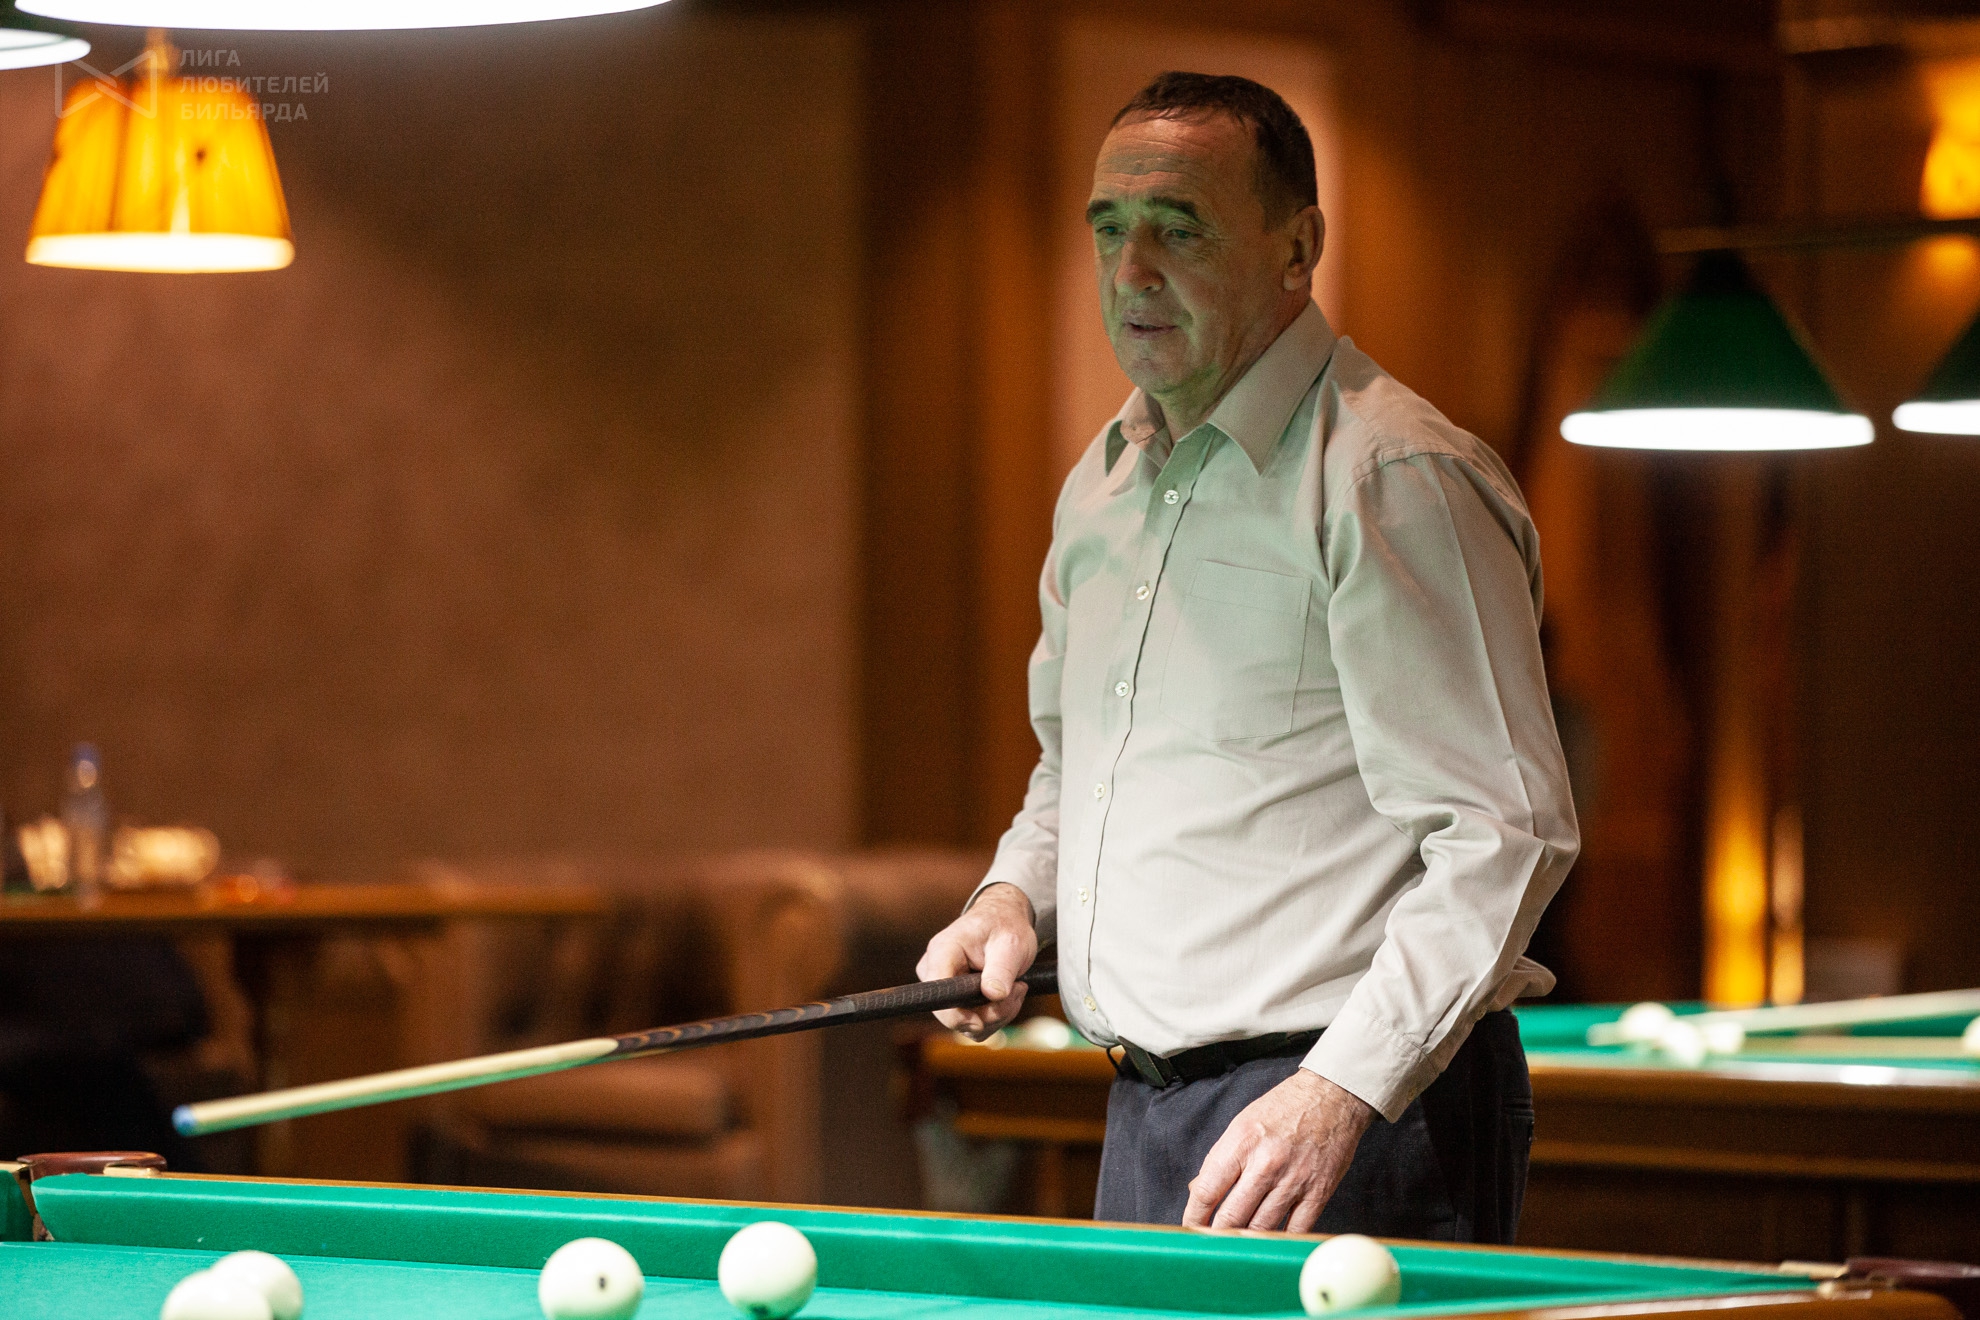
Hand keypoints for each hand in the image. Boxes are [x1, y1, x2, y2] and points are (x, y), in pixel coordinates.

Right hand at [916, 883, 1037, 1038]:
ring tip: (1017, 988)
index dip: (954, 1016)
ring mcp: (943, 987)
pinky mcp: (954, 998)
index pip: (936, 992)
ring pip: (966, 1023)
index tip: (980, 1022)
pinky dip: (995, 1015)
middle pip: (953, 1013)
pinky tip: (1009, 995)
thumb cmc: (1004, 925)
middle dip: (990, 1012)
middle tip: (1018, 990)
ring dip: (998, 1014)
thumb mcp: (1011, 943)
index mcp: (943, 950)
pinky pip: (972, 1022)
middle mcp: (935, 970)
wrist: (1003, 921)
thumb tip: (993, 995)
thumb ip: (1001, 969)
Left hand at [1183, 1068, 1375, 1231]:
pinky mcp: (1318, 1193)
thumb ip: (1221, 1159)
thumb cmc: (1284, 1108)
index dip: (1194, 1216)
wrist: (1332, 1097)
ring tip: (1235, 1246)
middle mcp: (1266, 1163)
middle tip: (1210, 1243)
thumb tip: (1199, 1191)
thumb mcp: (1242, 1124)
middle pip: (1232, 1216)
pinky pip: (1295, 1230)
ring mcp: (1294, 1180)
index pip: (1208, 1190)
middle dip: (1217, 1234)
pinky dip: (1279, 1241)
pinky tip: (1269, 1242)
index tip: (1190, 1228)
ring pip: (1261, 1228)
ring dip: (1245, 1242)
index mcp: (1242, 1143)